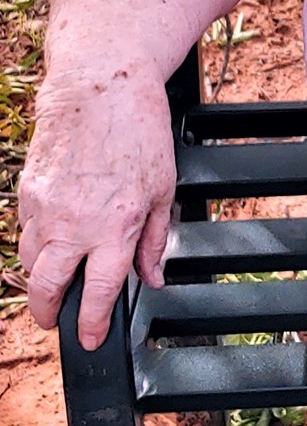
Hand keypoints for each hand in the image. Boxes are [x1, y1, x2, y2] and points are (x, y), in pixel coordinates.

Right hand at [18, 67, 176, 348]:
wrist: (101, 86)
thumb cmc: (139, 132)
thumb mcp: (163, 189)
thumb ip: (153, 240)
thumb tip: (151, 276)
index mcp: (115, 228)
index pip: (99, 294)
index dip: (94, 325)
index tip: (92, 339)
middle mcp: (75, 224)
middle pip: (49, 290)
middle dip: (50, 315)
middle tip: (58, 321)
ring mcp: (45, 208)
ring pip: (31, 261)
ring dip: (41, 276)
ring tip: (56, 277)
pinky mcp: (27, 189)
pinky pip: (25, 228)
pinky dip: (36, 240)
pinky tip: (52, 235)